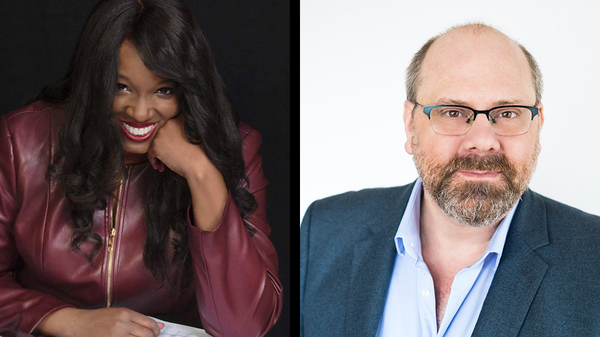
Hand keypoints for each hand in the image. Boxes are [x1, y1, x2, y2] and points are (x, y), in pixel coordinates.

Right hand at [36, 307, 163, 336]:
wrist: (79, 324)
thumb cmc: (99, 318)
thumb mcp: (119, 313)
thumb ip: (139, 319)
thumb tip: (159, 325)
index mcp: (125, 313)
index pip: (149, 323)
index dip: (156, 330)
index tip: (156, 333)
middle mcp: (122, 324)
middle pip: (146, 334)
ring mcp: (115, 335)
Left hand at [147, 114, 216, 179]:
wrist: (198, 164)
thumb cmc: (199, 152)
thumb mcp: (193, 134)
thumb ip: (182, 130)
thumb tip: (173, 137)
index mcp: (178, 119)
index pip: (168, 128)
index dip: (170, 138)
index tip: (174, 147)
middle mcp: (167, 125)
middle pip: (161, 136)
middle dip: (164, 147)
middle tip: (170, 157)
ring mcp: (160, 136)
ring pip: (155, 145)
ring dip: (160, 155)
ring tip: (165, 164)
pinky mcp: (156, 147)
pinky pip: (151, 155)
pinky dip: (155, 161)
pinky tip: (161, 167)